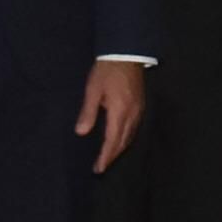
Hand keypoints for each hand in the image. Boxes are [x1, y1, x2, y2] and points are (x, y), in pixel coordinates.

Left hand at [76, 60, 146, 174]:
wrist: (127, 53)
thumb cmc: (107, 71)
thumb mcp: (93, 90)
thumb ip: (88, 112)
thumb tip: (81, 132)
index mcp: (119, 112)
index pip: (112, 140)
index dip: (105, 156)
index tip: (98, 168)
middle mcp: (132, 114)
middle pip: (123, 142)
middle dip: (112, 156)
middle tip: (102, 168)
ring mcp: (139, 110)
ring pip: (130, 136)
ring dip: (120, 149)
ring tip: (110, 157)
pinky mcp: (141, 105)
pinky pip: (134, 128)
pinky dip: (126, 139)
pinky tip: (121, 139)